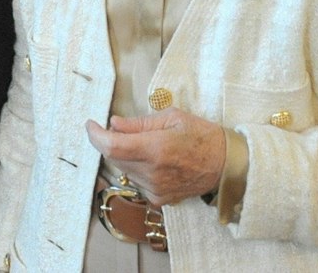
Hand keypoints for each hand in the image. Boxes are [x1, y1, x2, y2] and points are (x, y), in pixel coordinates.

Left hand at [85, 110, 225, 205]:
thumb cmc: (202, 136)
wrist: (226, 165)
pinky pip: (136, 181)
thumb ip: (139, 123)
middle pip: (114, 158)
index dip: (95, 135)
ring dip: (124, 156)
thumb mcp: (172, 118)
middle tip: (121, 129)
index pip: (112, 146)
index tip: (91, 125)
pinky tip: (152, 161)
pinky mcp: (159, 199)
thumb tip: (114, 124)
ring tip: (144, 144)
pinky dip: (137, 169)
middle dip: (110, 142)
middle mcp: (153, 172)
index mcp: (156, 148)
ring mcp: (155, 189)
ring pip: (124, 170)